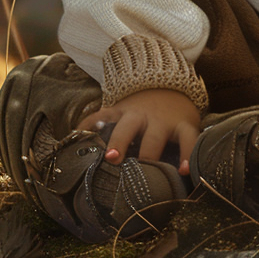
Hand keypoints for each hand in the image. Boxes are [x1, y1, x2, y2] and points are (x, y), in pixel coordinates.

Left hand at [76, 88, 200, 176]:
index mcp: (123, 113)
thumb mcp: (119, 111)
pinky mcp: (186, 125)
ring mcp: (164, 120)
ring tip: (149, 169)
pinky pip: (189, 139)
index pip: (104, 118)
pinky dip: (188, 155)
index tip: (83, 143)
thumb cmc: (141, 110)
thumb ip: (98, 123)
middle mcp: (142, 116)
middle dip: (120, 141)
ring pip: (156, 135)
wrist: (174, 86)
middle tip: (112, 158)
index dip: (93, 128)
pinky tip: (186, 171)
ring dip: (151, 152)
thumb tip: (69, 140)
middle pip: (128, 126)